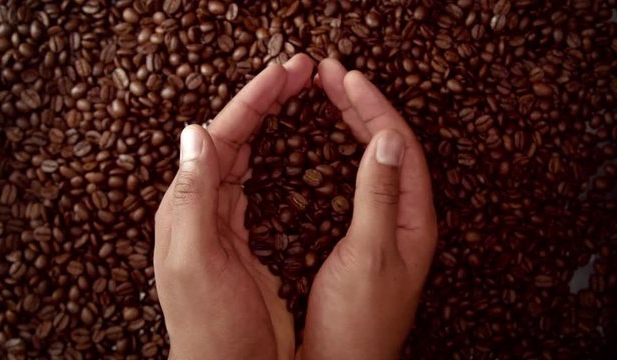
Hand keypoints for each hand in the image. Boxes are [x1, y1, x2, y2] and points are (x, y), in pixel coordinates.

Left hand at [154, 54, 313, 359]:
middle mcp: (201, 206)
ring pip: (242, 154)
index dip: (253, 100)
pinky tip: (273, 145)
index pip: (221, 136)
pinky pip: (249, 182)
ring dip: (264, 121)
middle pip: (232, 137)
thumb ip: (194, 198)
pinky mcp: (240, 236)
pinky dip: (265, 155)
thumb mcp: (197, 262)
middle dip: (263, 100)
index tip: (285, 72)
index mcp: (188, 206)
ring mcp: (220, 220)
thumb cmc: (211, 326)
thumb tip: (195, 133)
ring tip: (289, 94)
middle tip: (297, 71)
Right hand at [300, 59, 436, 358]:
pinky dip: (343, 153)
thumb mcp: (369, 253)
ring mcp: (383, 225)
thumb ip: (377, 196)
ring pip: (372, 160)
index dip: (374, 108)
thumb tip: (384, 139)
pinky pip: (358, 180)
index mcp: (412, 218)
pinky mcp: (362, 235)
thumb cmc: (358, 319)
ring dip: (354, 124)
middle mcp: (403, 217)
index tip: (348, 78)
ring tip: (331, 94)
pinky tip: (330, 142)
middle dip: (362, 106)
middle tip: (332, 74)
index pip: (398, 147)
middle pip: (387, 146)